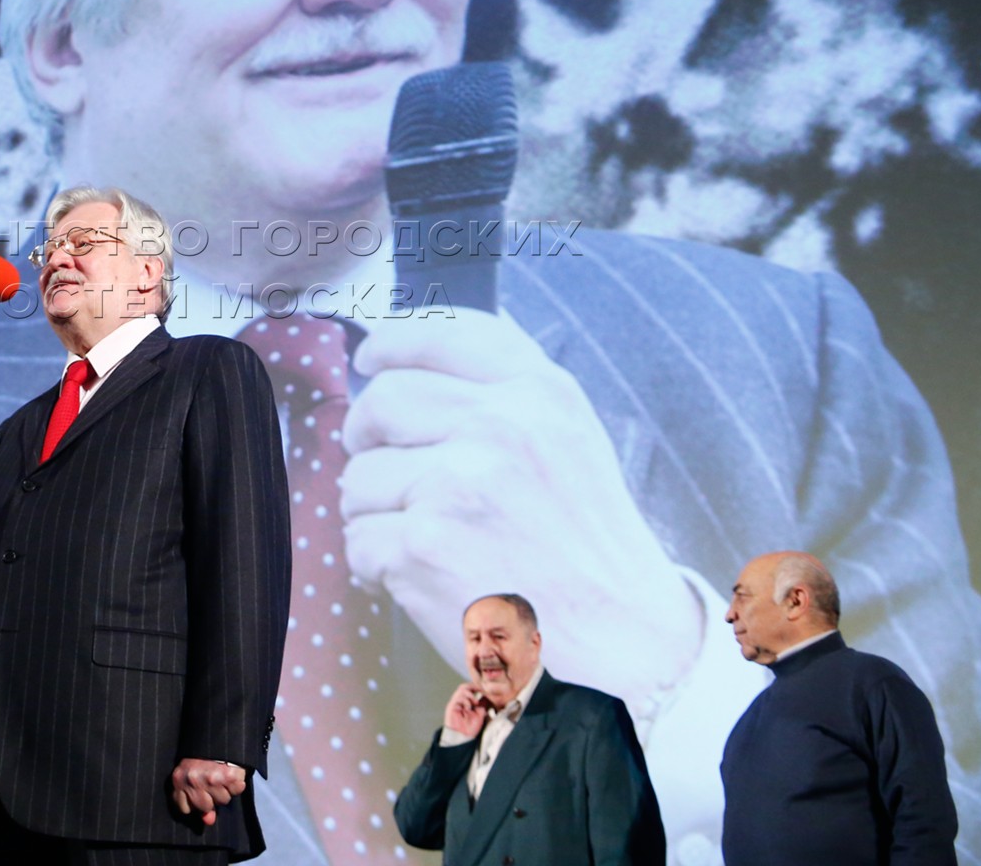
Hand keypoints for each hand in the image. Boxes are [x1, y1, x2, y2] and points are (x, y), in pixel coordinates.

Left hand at [169, 759, 246, 825]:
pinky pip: (237, 790)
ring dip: (225, 790)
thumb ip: (197, 802)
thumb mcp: (192, 777)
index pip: (185, 808)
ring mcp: (210, 779)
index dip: (194, 804)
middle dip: (211, 798)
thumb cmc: (203, 757)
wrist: (217, 735)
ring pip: (222, 800)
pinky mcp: (228, 776)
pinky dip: (237, 783)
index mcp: (179, 779)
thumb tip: (208, 820)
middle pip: (205, 807)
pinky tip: (231, 773)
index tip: (199, 794)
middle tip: (212, 781)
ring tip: (221, 775)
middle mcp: (193, 780)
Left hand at [336, 308, 700, 706]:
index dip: (391, 343)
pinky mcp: (421, 547)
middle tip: (384, 470)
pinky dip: (375, 566)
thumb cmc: (587, 549)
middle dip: (365, 436)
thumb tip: (408, 357)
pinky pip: (357, 540)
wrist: (623, 648)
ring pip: (357, 475)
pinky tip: (419, 579)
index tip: (371, 362)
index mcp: (539, 392)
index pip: (440, 333)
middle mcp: (499, 427)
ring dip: (373, 512)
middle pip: (381, 400)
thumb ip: (504, 391)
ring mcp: (456, 486)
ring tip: (421, 539)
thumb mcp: (570, 440)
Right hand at [444, 683, 489, 737]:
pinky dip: (466, 700)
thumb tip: (486, 696)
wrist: (463, 737)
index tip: (484, 690)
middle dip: (473, 687)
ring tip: (475, 703)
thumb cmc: (471, 728)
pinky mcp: (451, 706)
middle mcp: (459, 701)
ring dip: (470, 694)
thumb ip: (482, 705)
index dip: (476, 687)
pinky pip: (458, 697)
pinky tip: (469, 707)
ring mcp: (455, 703)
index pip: (469, 689)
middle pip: (464, 687)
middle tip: (481, 691)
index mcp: (466, 702)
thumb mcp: (480, 714)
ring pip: (461, 690)